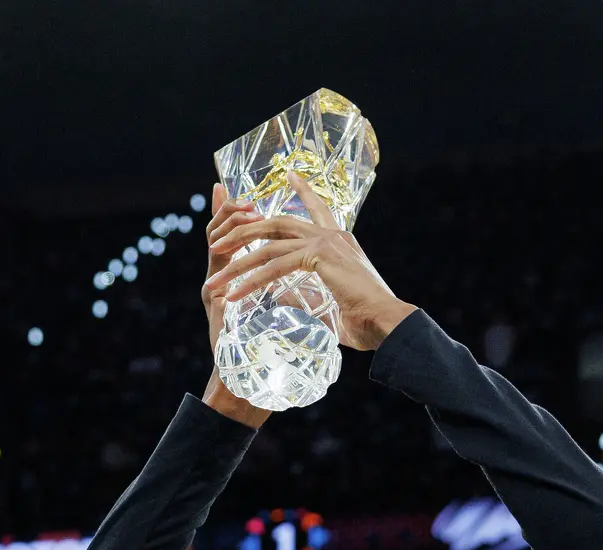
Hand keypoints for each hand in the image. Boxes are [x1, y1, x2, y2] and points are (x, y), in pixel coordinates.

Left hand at [205, 170, 416, 351]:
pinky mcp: (318, 257)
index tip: (290, 175)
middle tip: (218, 242)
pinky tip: (234, 294)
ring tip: (216, 279)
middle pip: (276, 223)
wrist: (387, 321)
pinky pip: (275, 267)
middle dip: (243, 231)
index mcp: (339, 242)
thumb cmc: (366, 320)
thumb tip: (278, 298)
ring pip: (269, 246)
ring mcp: (325, 243)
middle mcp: (331, 236)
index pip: (318, 208)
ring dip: (238, 263)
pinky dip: (252, 281)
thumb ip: (306, 296)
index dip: (303, 191)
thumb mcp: (330, 303)